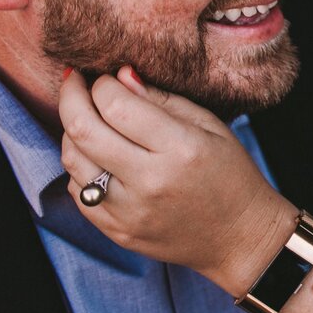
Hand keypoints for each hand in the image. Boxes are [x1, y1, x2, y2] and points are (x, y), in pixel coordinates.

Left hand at [58, 66, 296, 294]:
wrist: (240, 236)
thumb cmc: (231, 175)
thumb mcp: (210, 127)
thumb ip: (163, 100)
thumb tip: (121, 75)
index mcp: (181, 149)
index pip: (117, 106)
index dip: (102, 84)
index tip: (106, 77)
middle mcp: (150, 182)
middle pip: (83, 130)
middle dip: (71, 96)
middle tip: (75, 82)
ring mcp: (130, 212)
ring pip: (73, 161)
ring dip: (72, 132)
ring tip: (87, 118)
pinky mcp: (118, 232)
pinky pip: (79, 193)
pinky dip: (80, 168)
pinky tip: (97, 156)